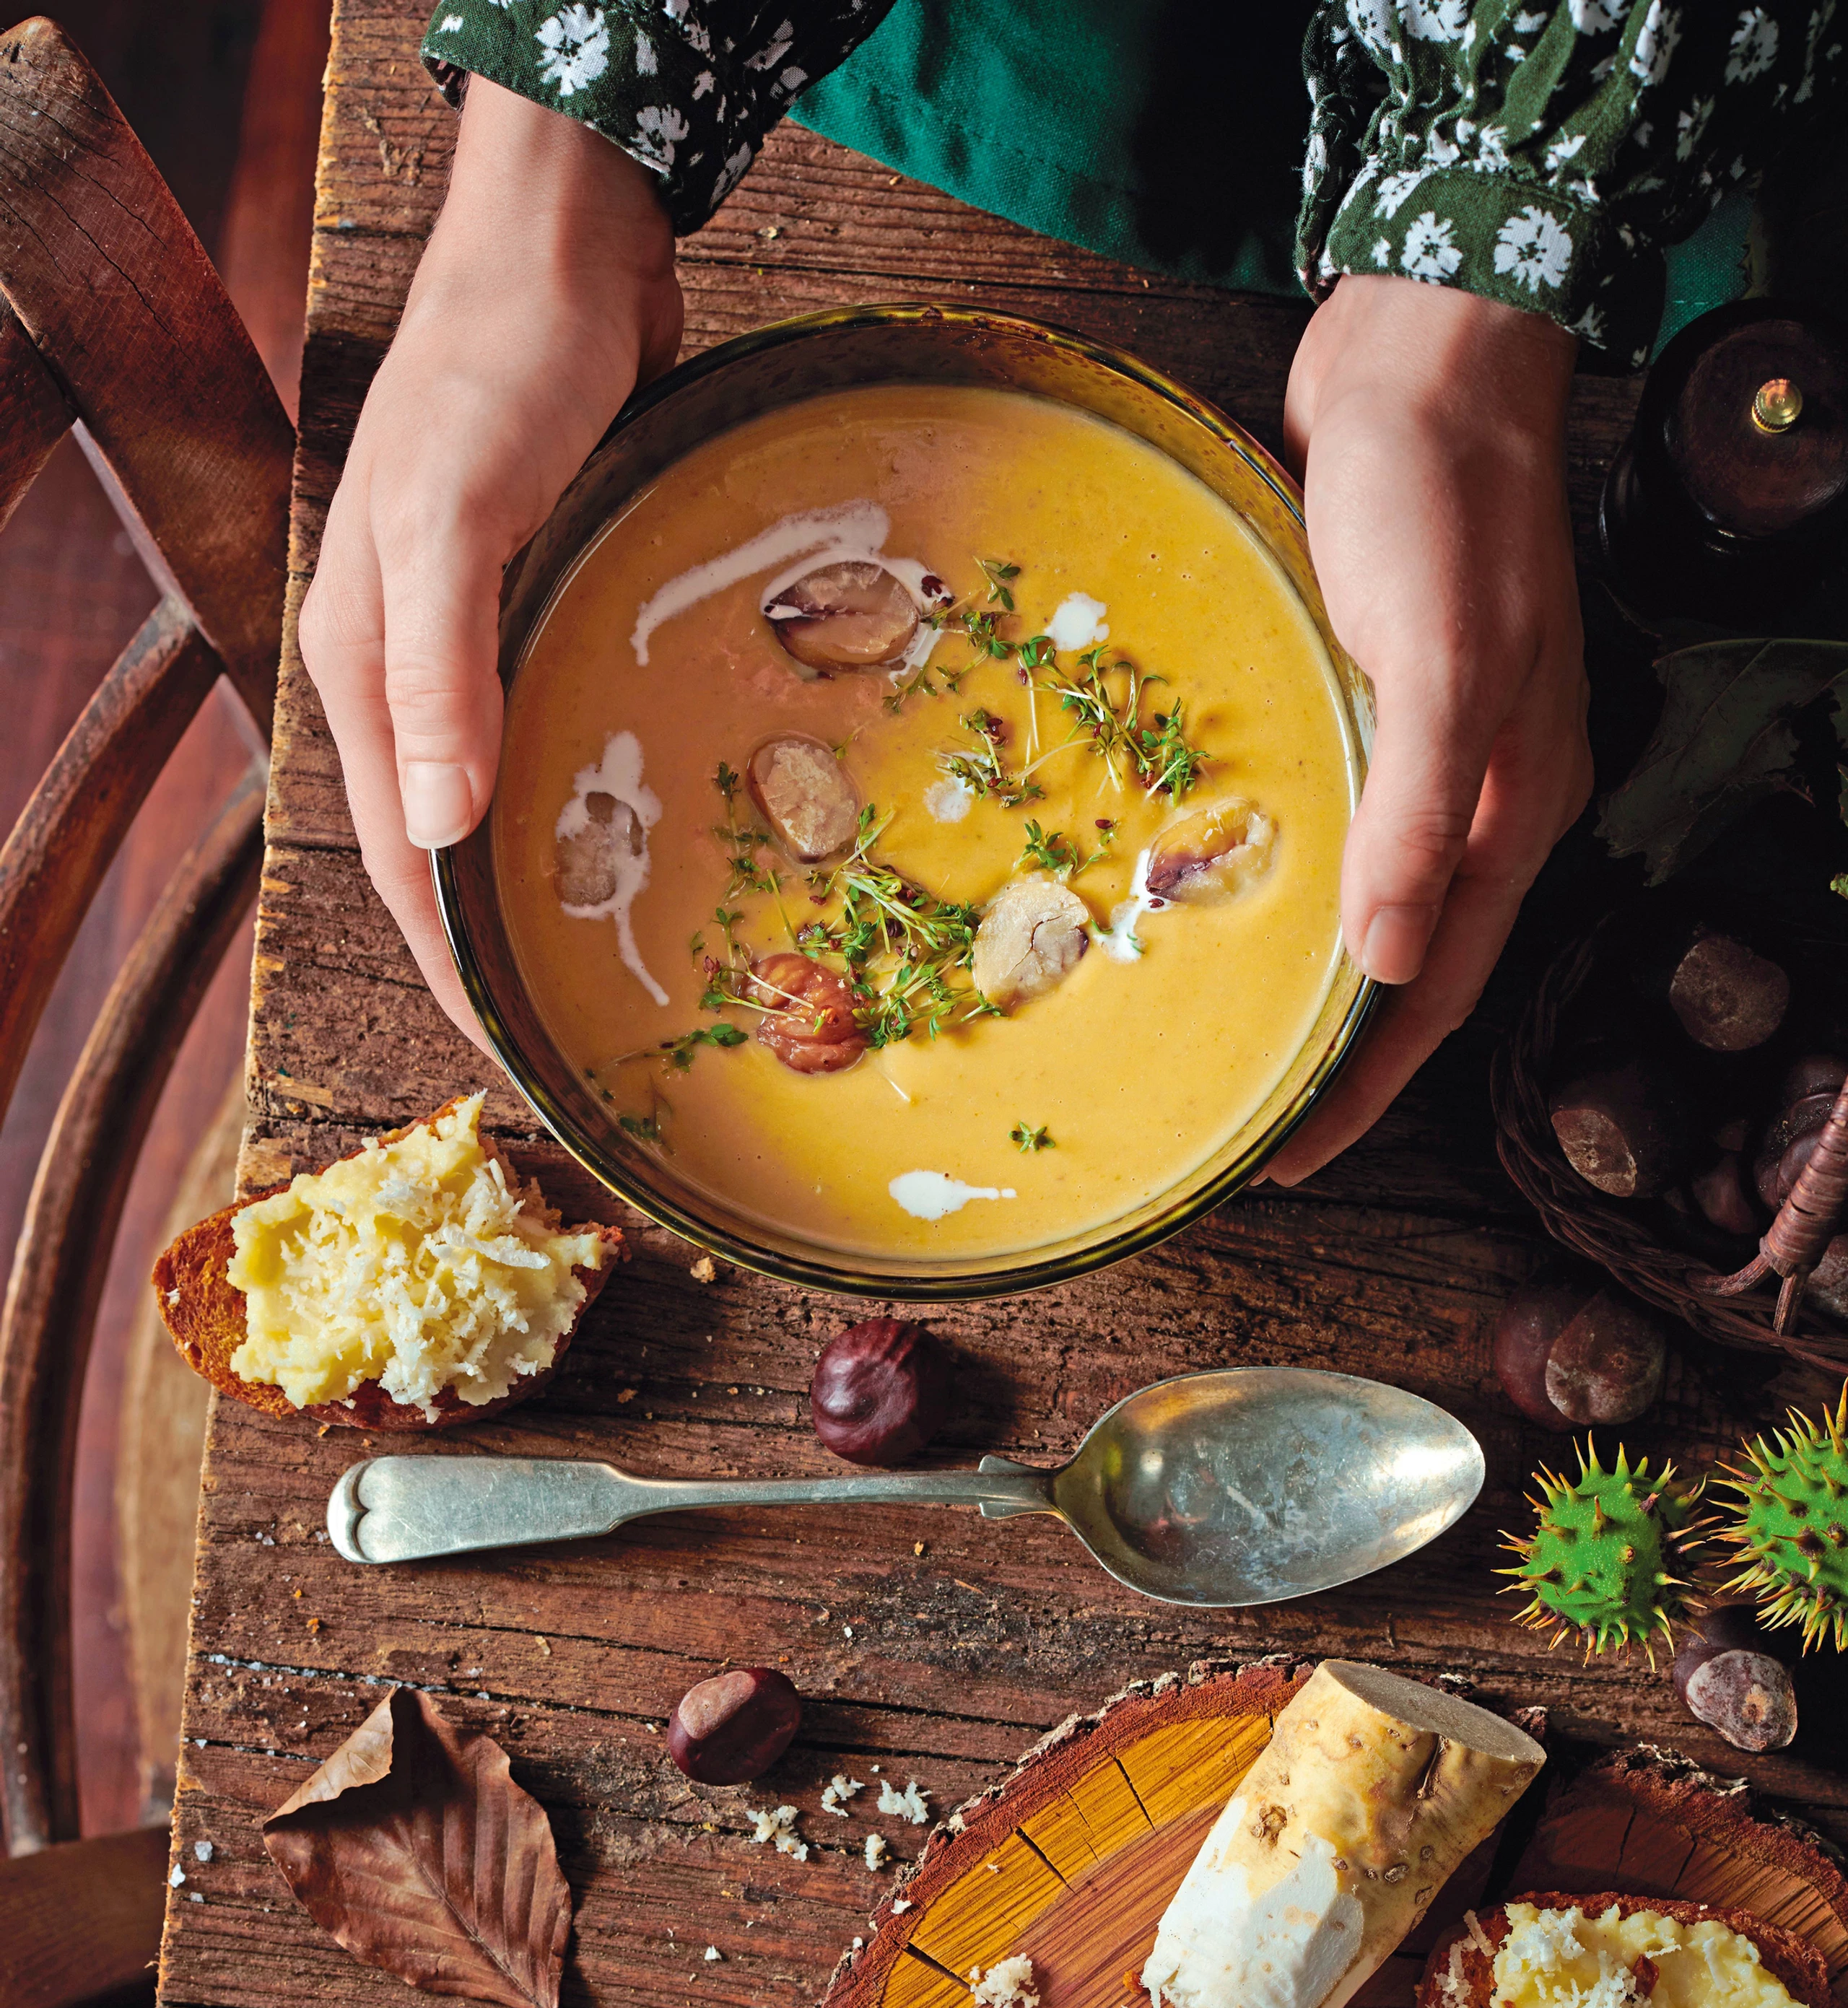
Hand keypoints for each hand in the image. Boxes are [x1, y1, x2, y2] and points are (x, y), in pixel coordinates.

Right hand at [298, 79, 682, 1043]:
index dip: (457, 968)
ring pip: (514, 796)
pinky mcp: (550, 608)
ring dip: (559, 880)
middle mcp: (416, 671)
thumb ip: (441, 669)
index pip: (404, 861)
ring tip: (629, 969)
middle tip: (589, 1039)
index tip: (518, 1058)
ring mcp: (484, 642)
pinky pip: (569, 731)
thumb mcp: (457, 516)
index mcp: (366, 666)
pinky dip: (603, 795)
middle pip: (454, 848)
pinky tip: (665, 834)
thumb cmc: (500, 370)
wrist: (563, 247)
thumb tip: (439, 831)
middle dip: (508, 948)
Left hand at [1263, 274, 1589, 1182]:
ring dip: (1307, 972)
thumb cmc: (1436, 498)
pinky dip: (1285, 878)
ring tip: (1227, 1039)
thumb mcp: (1436, 660)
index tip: (1288, 1160)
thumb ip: (1419, 815)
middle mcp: (1476, 793)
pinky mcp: (1370, 695)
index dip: (1368, 1088)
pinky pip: (1332, 821)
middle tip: (1246, 1124)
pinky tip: (1221, 899)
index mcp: (1511, 804)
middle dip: (1337, 1056)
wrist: (1424, 350)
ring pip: (1368, 897)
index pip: (1440, 990)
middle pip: (1408, 964)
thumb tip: (1393, 967)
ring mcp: (1425, 745)